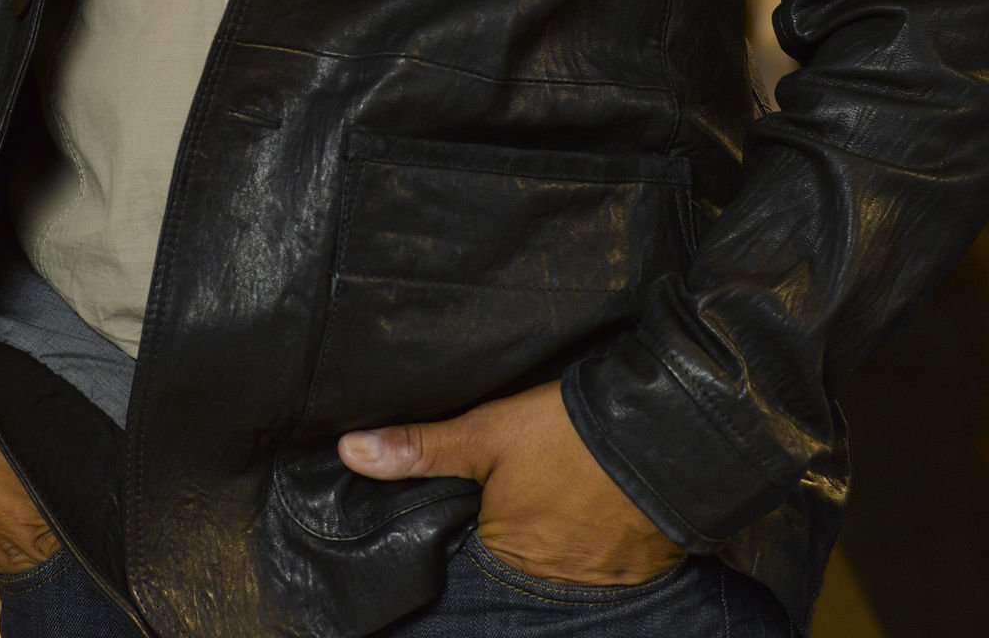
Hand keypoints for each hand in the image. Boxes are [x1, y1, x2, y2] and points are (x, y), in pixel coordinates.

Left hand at [338, 379, 682, 585]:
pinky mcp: (642, 567)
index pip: (477, 561)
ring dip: (563, 541)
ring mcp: (602, 578)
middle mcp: (555, 580)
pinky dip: (601, 542)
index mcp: (510, 553)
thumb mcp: (485, 432)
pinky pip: (610, 564)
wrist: (662, 431)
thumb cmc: (567, 433)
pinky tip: (598, 510)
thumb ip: (420, 449)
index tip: (484, 511)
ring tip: (563, 500)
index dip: (476, 534)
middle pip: (525, 566)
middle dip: (522, 538)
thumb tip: (349, 451)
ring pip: (567, 566)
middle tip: (530, 498)